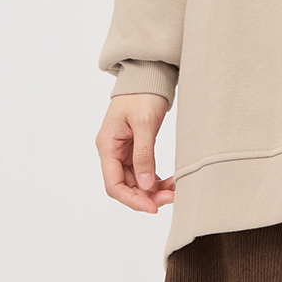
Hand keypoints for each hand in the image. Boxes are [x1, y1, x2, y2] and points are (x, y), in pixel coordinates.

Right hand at [96, 93, 175, 212]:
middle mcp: (112, 151)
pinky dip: (155, 179)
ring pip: (136, 180)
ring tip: (174, 192)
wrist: (149, 74)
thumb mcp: (145, 122)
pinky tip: (170, 182)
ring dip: (153, 189)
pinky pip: (143, 170)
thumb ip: (144, 154)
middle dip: (146, 196)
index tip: (152, 207)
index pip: (114, 184)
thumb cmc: (143, 93)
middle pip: (125, 185)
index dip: (132, 199)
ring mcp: (123, 150)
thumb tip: (146, 185)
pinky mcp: (135, 148)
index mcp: (107, 145)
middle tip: (170, 198)